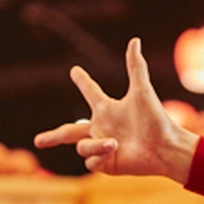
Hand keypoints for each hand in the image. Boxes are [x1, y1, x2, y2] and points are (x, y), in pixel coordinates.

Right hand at [33, 37, 198, 182]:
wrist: (165, 147)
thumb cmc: (156, 119)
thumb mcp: (142, 92)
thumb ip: (135, 67)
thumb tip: (135, 40)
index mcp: (107, 109)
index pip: (90, 91)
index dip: (82, 81)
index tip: (75, 70)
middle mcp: (102, 127)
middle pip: (69, 132)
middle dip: (53, 136)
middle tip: (38, 141)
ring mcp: (102, 147)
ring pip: (81, 145)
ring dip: (95, 144)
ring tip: (115, 143)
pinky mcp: (106, 164)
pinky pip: (90, 160)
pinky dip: (98, 155)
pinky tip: (112, 152)